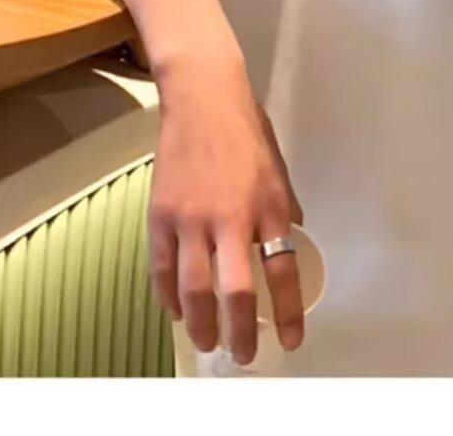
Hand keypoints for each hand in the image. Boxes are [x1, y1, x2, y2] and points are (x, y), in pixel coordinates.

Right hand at [147, 55, 306, 365]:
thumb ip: (282, 206)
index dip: (289, 311)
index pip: (282, 270)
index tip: (292, 338)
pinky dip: (169, 296)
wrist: (202, 97)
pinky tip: (176, 311)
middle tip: (243, 354)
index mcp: (265, 205)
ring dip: (202, 324)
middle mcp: (229, 217)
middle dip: (241, 332)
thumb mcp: (277, 167)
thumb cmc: (244, 128)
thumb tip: (290, 237)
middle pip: (236, 291)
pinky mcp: (161, 214)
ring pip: (194, 289)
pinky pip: (163, 268)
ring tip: (208, 342)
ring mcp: (191, 218)